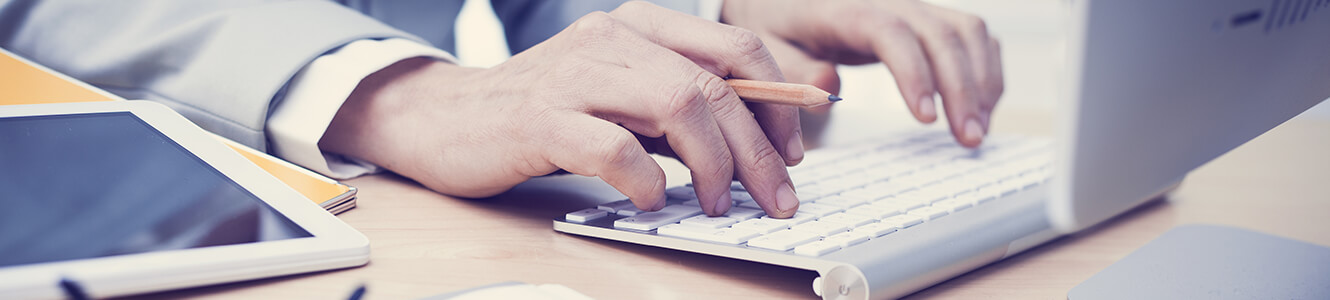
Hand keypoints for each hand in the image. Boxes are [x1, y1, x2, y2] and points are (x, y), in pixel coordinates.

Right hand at [320, 2, 803, 217]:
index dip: (779, 101)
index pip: (736, 48)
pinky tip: (649, 200)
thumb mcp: (621, 97)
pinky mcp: (541, 118)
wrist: (446, 117)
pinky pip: (614, 147)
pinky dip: (646, 180)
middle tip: (777, 197)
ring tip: (717, 203)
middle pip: (714, 85)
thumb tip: (757, 142)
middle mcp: (612, 39)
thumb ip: (677, 107)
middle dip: (759, 149)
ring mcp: (575, 75)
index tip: (793, 152)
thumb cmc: (545, 113)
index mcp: (639, 27)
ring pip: (677, 105)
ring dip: (714, 164)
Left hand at [723, 0, 1003, 146]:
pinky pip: (971, 35)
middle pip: (942, 34)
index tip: (925, 118)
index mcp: (847, 9)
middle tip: (968, 138)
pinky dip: (985, 69)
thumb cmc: (776, 24)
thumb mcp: (767, 48)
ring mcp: (914, 7)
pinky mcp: (927, 19)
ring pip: (967, 31)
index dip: (914, 73)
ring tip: (975, 131)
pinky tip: (982, 108)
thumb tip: (829, 92)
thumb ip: (794, 70)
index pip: (892, 33)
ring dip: (981, 81)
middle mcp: (890, 1)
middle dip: (963, 88)